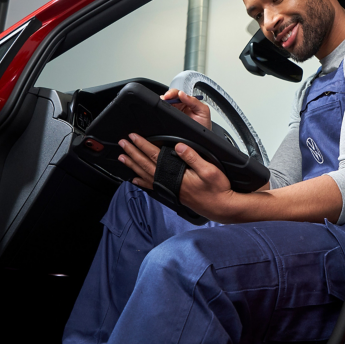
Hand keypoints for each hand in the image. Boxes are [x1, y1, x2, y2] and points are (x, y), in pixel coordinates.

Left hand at [118, 134, 234, 220]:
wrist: (221, 207)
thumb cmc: (217, 190)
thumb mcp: (209, 170)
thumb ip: (192, 157)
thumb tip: (178, 146)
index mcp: (175, 174)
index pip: (154, 156)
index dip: (143, 145)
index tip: (134, 137)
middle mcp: (168, 183)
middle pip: (145, 165)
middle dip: (133, 153)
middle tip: (123, 143)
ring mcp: (169, 189)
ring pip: (145, 175)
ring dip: (133, 165)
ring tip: (123, 158)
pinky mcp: (172, 193)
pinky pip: (152, 186)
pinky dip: (142, 182)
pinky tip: (135, 179)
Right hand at [161, 89, 211, 129]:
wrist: (202, 137)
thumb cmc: (204, 125)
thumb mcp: (203, 111)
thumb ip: (194, 101)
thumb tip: (182, 94)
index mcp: (189, 101)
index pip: (179, 93)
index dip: (173, 93)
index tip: (168, 96)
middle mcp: (182, 105)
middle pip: (171, 97)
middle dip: (166, 97)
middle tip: (164, 100)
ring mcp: (176, 112)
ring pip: (167, 104)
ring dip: (164, 103)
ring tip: (162, 104)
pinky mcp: (172, 118)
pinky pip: (166, 113)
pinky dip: (163, 110)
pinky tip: (163, 111)